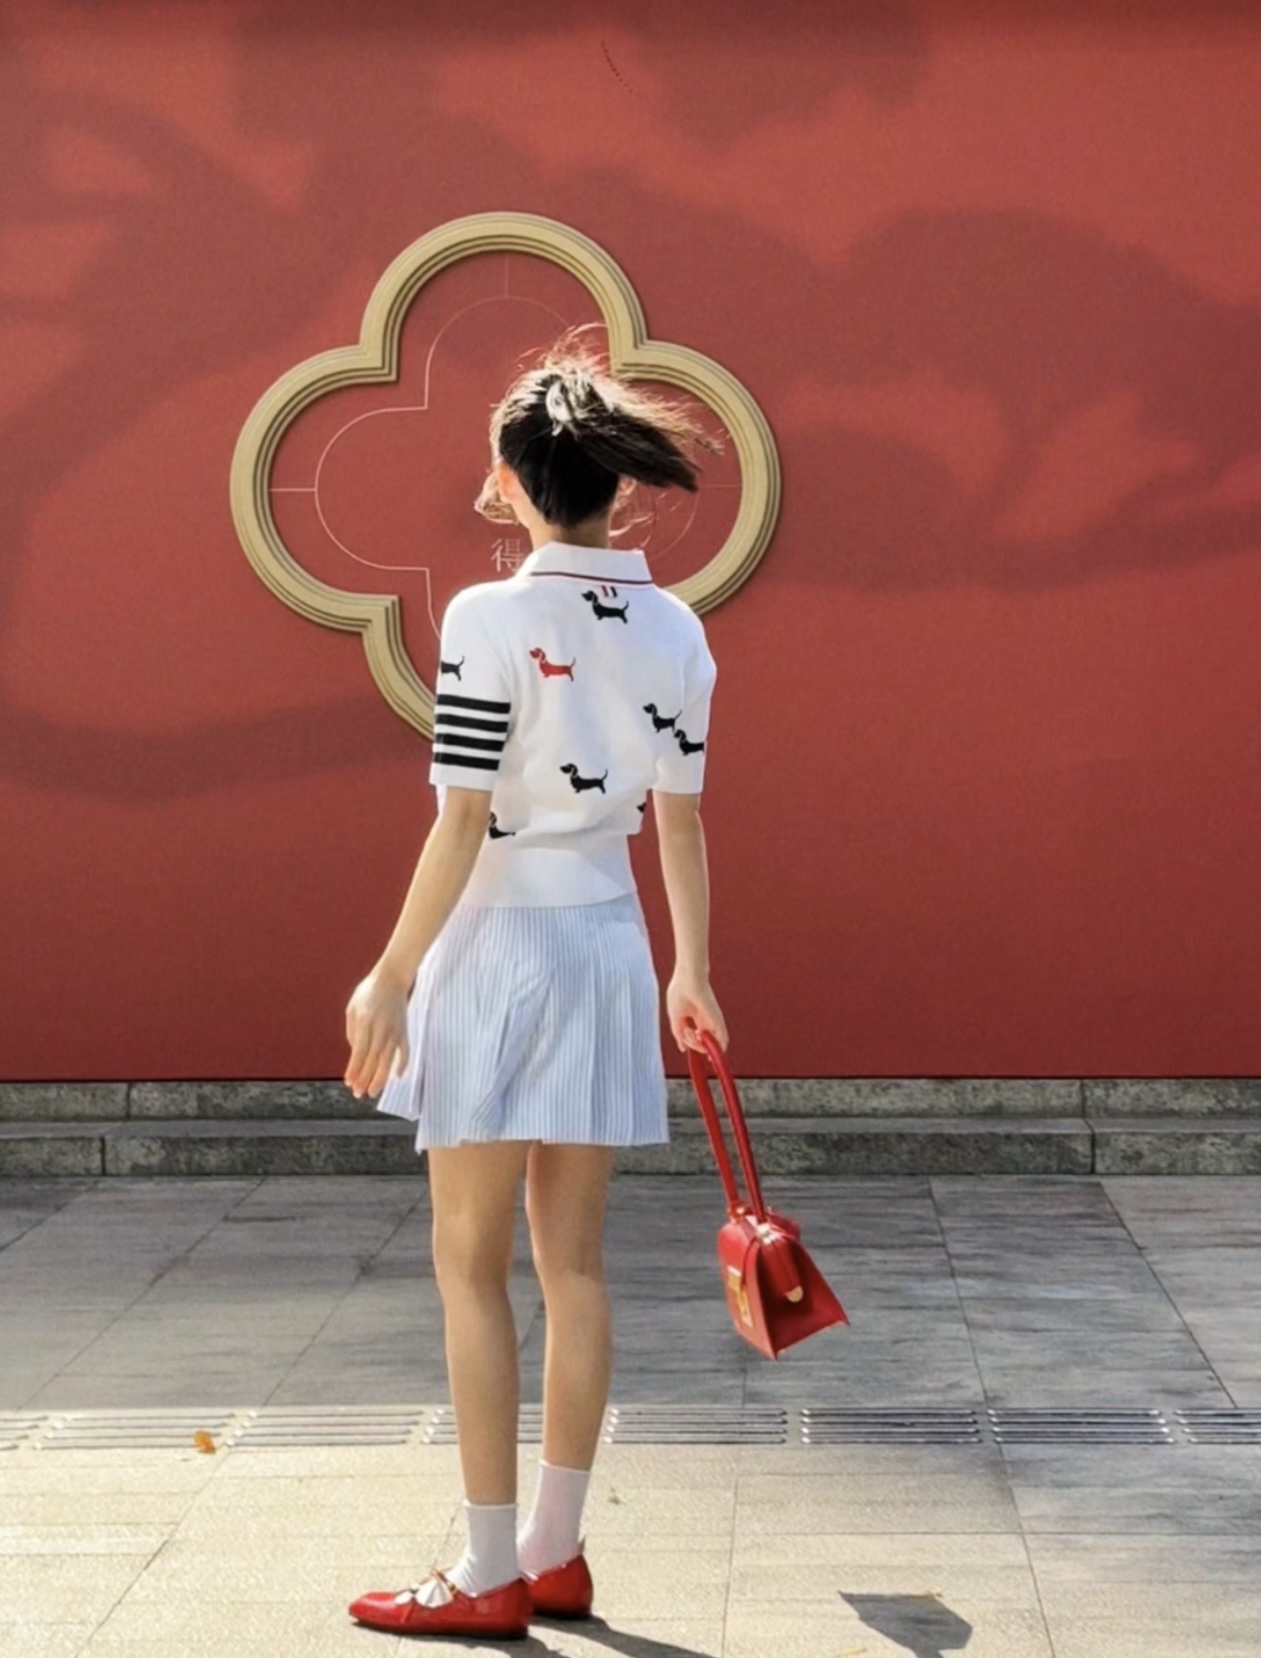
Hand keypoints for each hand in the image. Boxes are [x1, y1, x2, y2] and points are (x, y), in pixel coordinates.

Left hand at [344, 966, 410, 1099]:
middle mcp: (381, 1029)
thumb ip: (352, 1031)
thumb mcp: (352, 1008)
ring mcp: (395, 1031)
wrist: (392, 979)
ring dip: (380, 1078)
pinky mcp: (404, 1031)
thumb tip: (356, 1053)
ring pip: (388, 1060)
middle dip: (365, 1079)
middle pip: (373, 1060)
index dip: (354, 1069)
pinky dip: (402, 1064)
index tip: (349, 1082)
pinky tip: (397, 1076)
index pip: (359, 1052)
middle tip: (358, 1093)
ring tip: (373, 1092)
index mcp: (365, 1022)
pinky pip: (405, 1051)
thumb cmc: (368, 993)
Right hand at [666, 973, 728, 1053]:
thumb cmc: (680, 991)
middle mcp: (706, 1020)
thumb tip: (683, 1049)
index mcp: (695, 1017)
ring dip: (701, 1046)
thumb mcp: (676, 1017)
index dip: (690, 1044)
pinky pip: (723, 1039)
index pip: (695, 1037)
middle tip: (687, 1033)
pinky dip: (717, 1048)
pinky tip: (710, 1050)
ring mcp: (713, 1020)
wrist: (689, 978)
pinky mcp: (718, 1020)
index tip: (684, 1048)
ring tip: (693, 1034)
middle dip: (694, 1045)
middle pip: (703, 1042)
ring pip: (713, 1044)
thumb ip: (680, 1034)